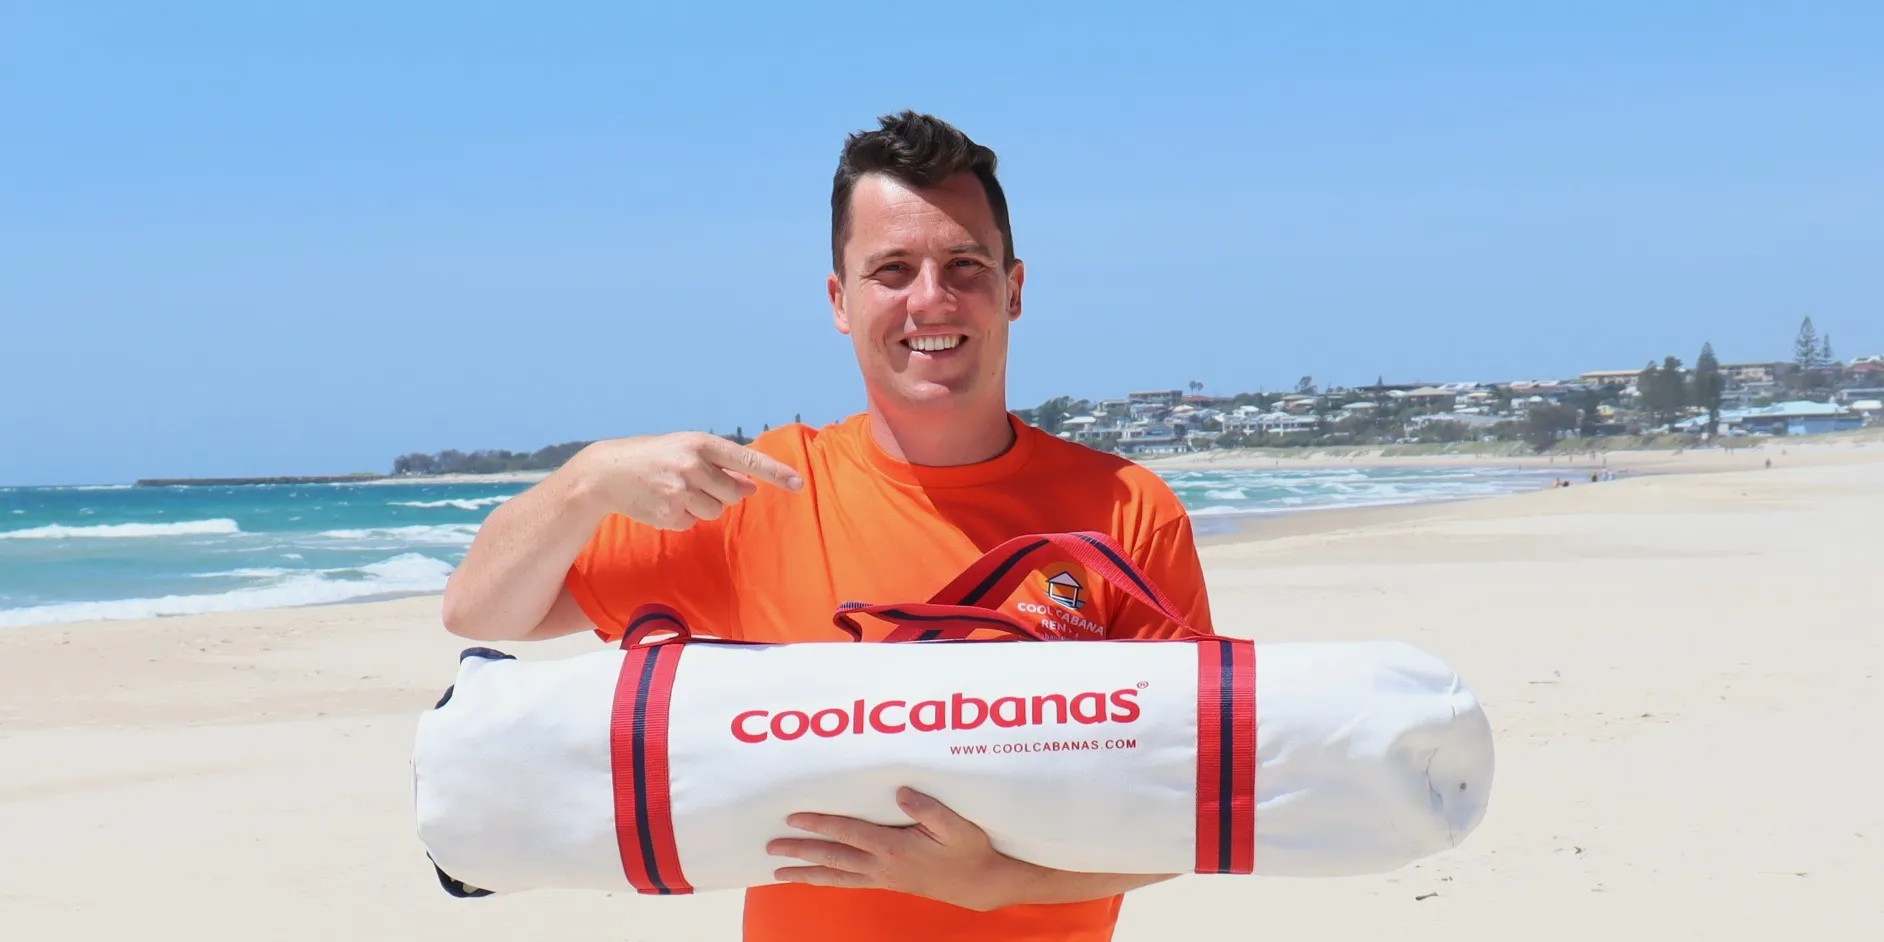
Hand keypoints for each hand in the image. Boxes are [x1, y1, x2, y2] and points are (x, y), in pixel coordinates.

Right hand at [569, 431, 802, 529]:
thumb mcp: (686, 451)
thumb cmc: (654, 457)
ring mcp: (678, 491)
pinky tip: (662, 503)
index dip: (775, 472)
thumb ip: (719, 466)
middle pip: (733, 494)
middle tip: (696, 483)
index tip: (798, 484)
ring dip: (701, 506)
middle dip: (723, 493)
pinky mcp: (667, 514)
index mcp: (699, 443)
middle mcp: (691, 465)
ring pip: (715, 511)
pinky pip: (692, 524)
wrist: (606, 472)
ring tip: (675, 491)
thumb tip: (751, 486)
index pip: (746, 459)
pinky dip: (682, 517)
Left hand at [766, 787, 1024, 911]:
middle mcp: (882, 866)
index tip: (794, 818)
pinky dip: (826, 880)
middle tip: (770, 847)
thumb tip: (900, 792)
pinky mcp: (888, 883)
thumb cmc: (969, 851)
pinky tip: (815, 878)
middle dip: (800, 852)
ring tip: (779, 871)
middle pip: (832, 857)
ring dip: (805, 872)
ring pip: (835, 875)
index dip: (820, 824)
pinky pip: (848, 882)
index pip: (848, 832)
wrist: (980, 885)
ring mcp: (883, 877)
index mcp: (894, 848)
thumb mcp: (957, 826)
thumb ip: (928, 808)